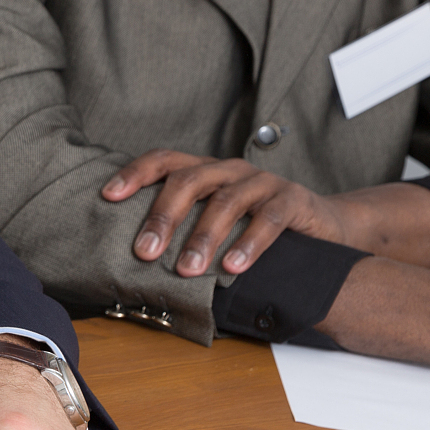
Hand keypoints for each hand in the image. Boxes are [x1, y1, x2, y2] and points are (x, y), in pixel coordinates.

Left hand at [102, 150, 351, 275]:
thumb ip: (184, 228)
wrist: (322, 225)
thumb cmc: (254, 226)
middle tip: (144, 251)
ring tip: (187, 269)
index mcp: (205, 170)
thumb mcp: (216, 222)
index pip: (163, 160)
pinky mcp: (292, 199)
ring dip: (203, 238)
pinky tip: (233, 267)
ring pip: (226, 202)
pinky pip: (268, 220)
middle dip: (162, 217)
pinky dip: (248, 244)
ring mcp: (261, 181)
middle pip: (188, 181)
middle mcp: (229, 170)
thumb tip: (135, 257)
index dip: (134, 174)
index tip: (108, 196)